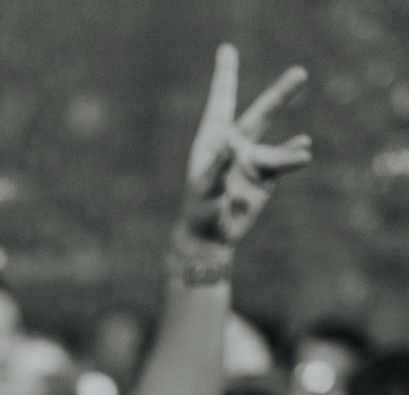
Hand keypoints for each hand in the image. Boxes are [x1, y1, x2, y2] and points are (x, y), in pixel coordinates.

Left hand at [180, 44, 309, 248]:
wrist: (211, 234)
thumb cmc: (200, 209)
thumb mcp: (204, 187)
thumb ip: (217, 165)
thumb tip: (232, 144)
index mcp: (215, 139)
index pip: (222, 101)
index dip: (226, 75)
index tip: (227, 50)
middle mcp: (236, 145)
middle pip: (261, 114)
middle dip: (280, 95)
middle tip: (300, 73)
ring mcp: (252, 161)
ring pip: (276, 149)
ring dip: (290, 151)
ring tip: (303, 152)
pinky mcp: (265, 179)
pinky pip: (282, 165)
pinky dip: (293, 157)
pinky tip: (304, 150)